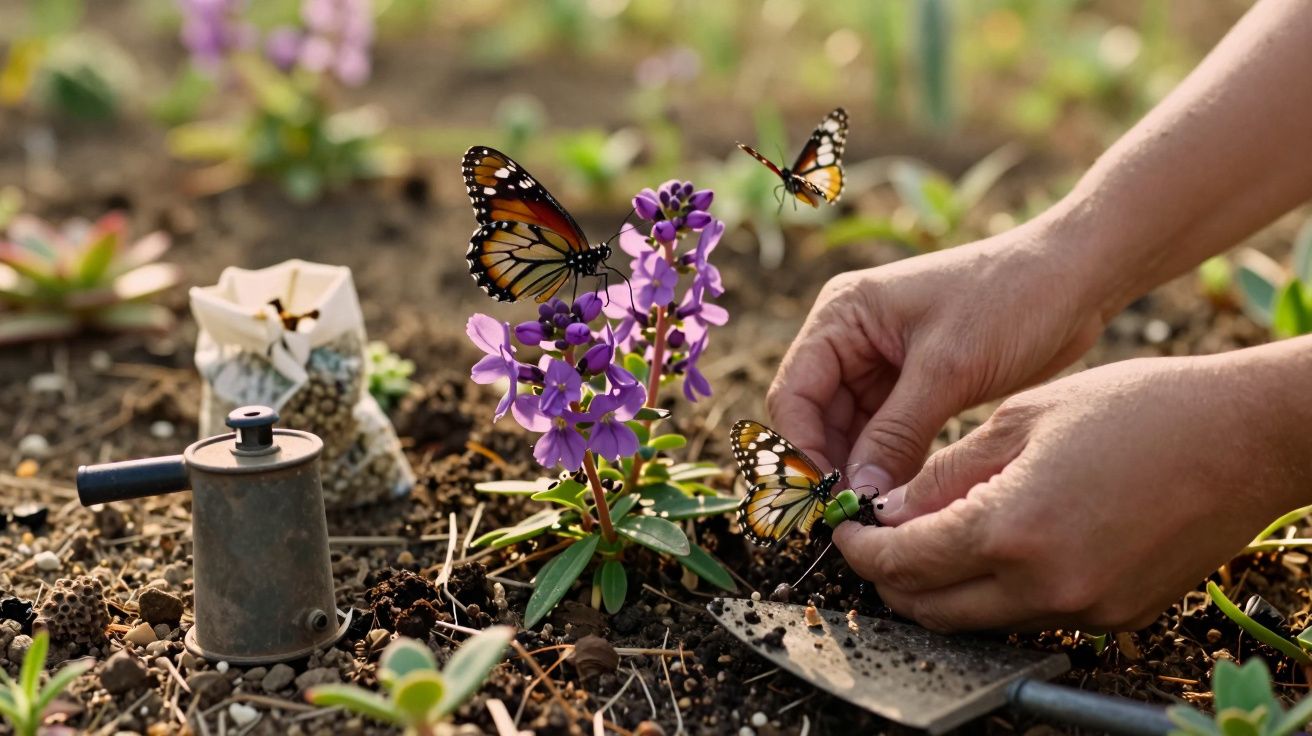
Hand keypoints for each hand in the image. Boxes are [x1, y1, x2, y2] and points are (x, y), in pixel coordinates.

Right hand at [767, 217, 1106, 489]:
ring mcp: (880, 362)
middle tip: (850, 520)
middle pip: (815, 417)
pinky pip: (884, 435)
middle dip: (830, 467)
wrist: (1077, 278)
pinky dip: (889, 466)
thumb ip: (895, 433)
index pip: (795, 394)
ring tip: (876, 517)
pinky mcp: (913, 385)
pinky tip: (902, 500)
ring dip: (859, 472)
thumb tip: (859, 495)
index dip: (801, 450)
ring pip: (849, 432)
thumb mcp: (948, 369)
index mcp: (843, 315)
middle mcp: (850, 337)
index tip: (824, 500)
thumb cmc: (1011, 300)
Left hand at [832, 352, 1309, 631]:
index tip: (844, 531)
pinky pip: (1030, 618)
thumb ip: (945, 474)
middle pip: (930, 610)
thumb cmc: (1137, 408)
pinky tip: (995, 547)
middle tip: (875, 539)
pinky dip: (996, 593)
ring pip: (977, 622)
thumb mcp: (1022, 420)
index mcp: (1012, 529)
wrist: (1244, 437)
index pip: (903, 564)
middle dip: (890, 578)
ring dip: (940, 590)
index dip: (860, 550)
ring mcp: (1085, 610)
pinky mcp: (1116, 618)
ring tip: (929, 538)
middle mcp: (1046, 585)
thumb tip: (888, 510)